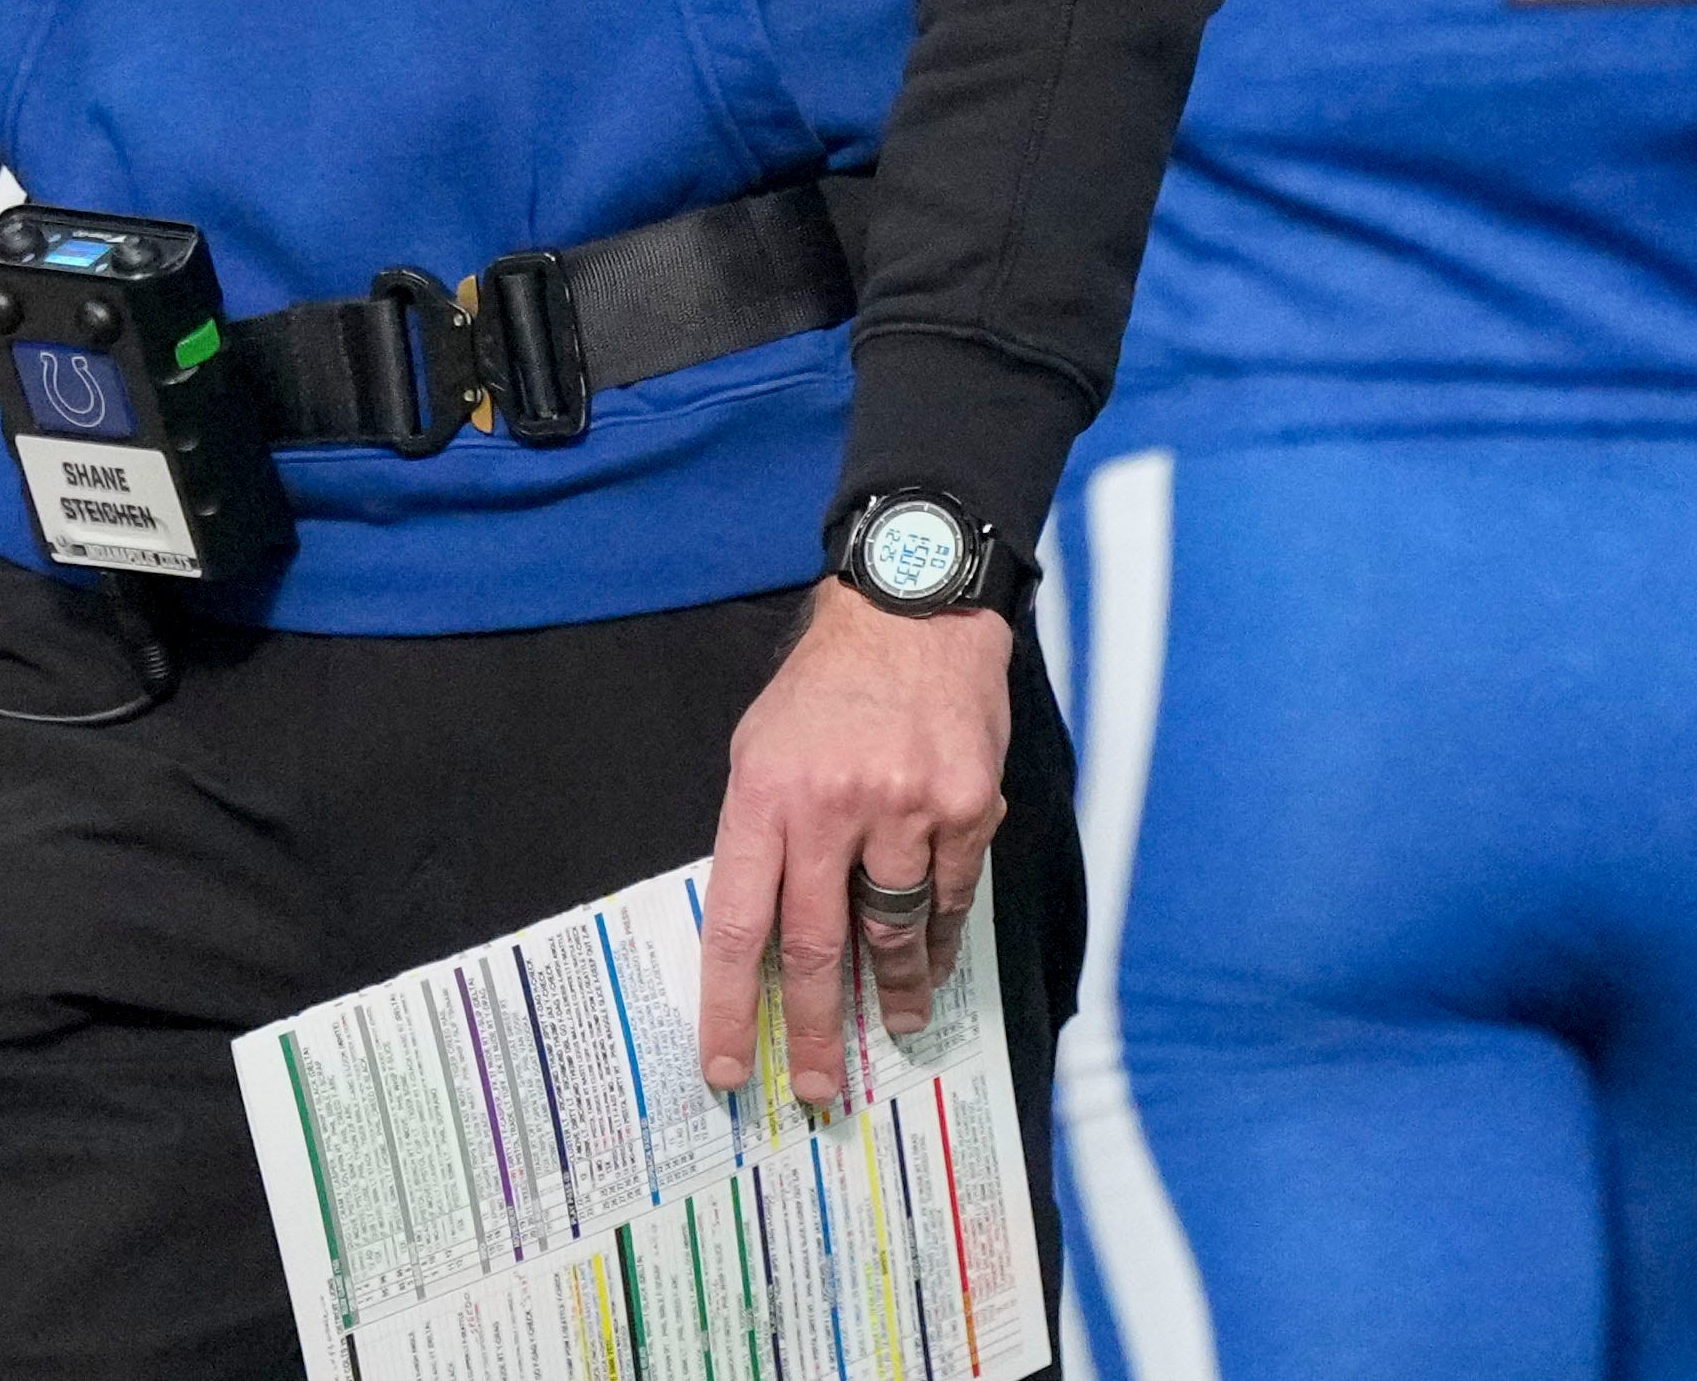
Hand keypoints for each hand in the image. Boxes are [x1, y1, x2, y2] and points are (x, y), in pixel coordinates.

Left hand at [697, 583, 1008, 1113]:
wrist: (915, 608)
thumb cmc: (825, 686)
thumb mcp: (760, 748)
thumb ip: (760, 836)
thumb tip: (762, 935)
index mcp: (765, 795)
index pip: (739, 924)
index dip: (729, 1007)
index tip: (729, 1069)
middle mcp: (832, 807)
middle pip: (819, 948)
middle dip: (817, 1031)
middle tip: (817, 1087)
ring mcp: (906, 808)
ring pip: (895, 931)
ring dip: (897, 991)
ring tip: (898, 1025)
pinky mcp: (967, 806)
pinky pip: (950, 897)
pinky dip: (941, 938)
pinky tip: (936, 962)